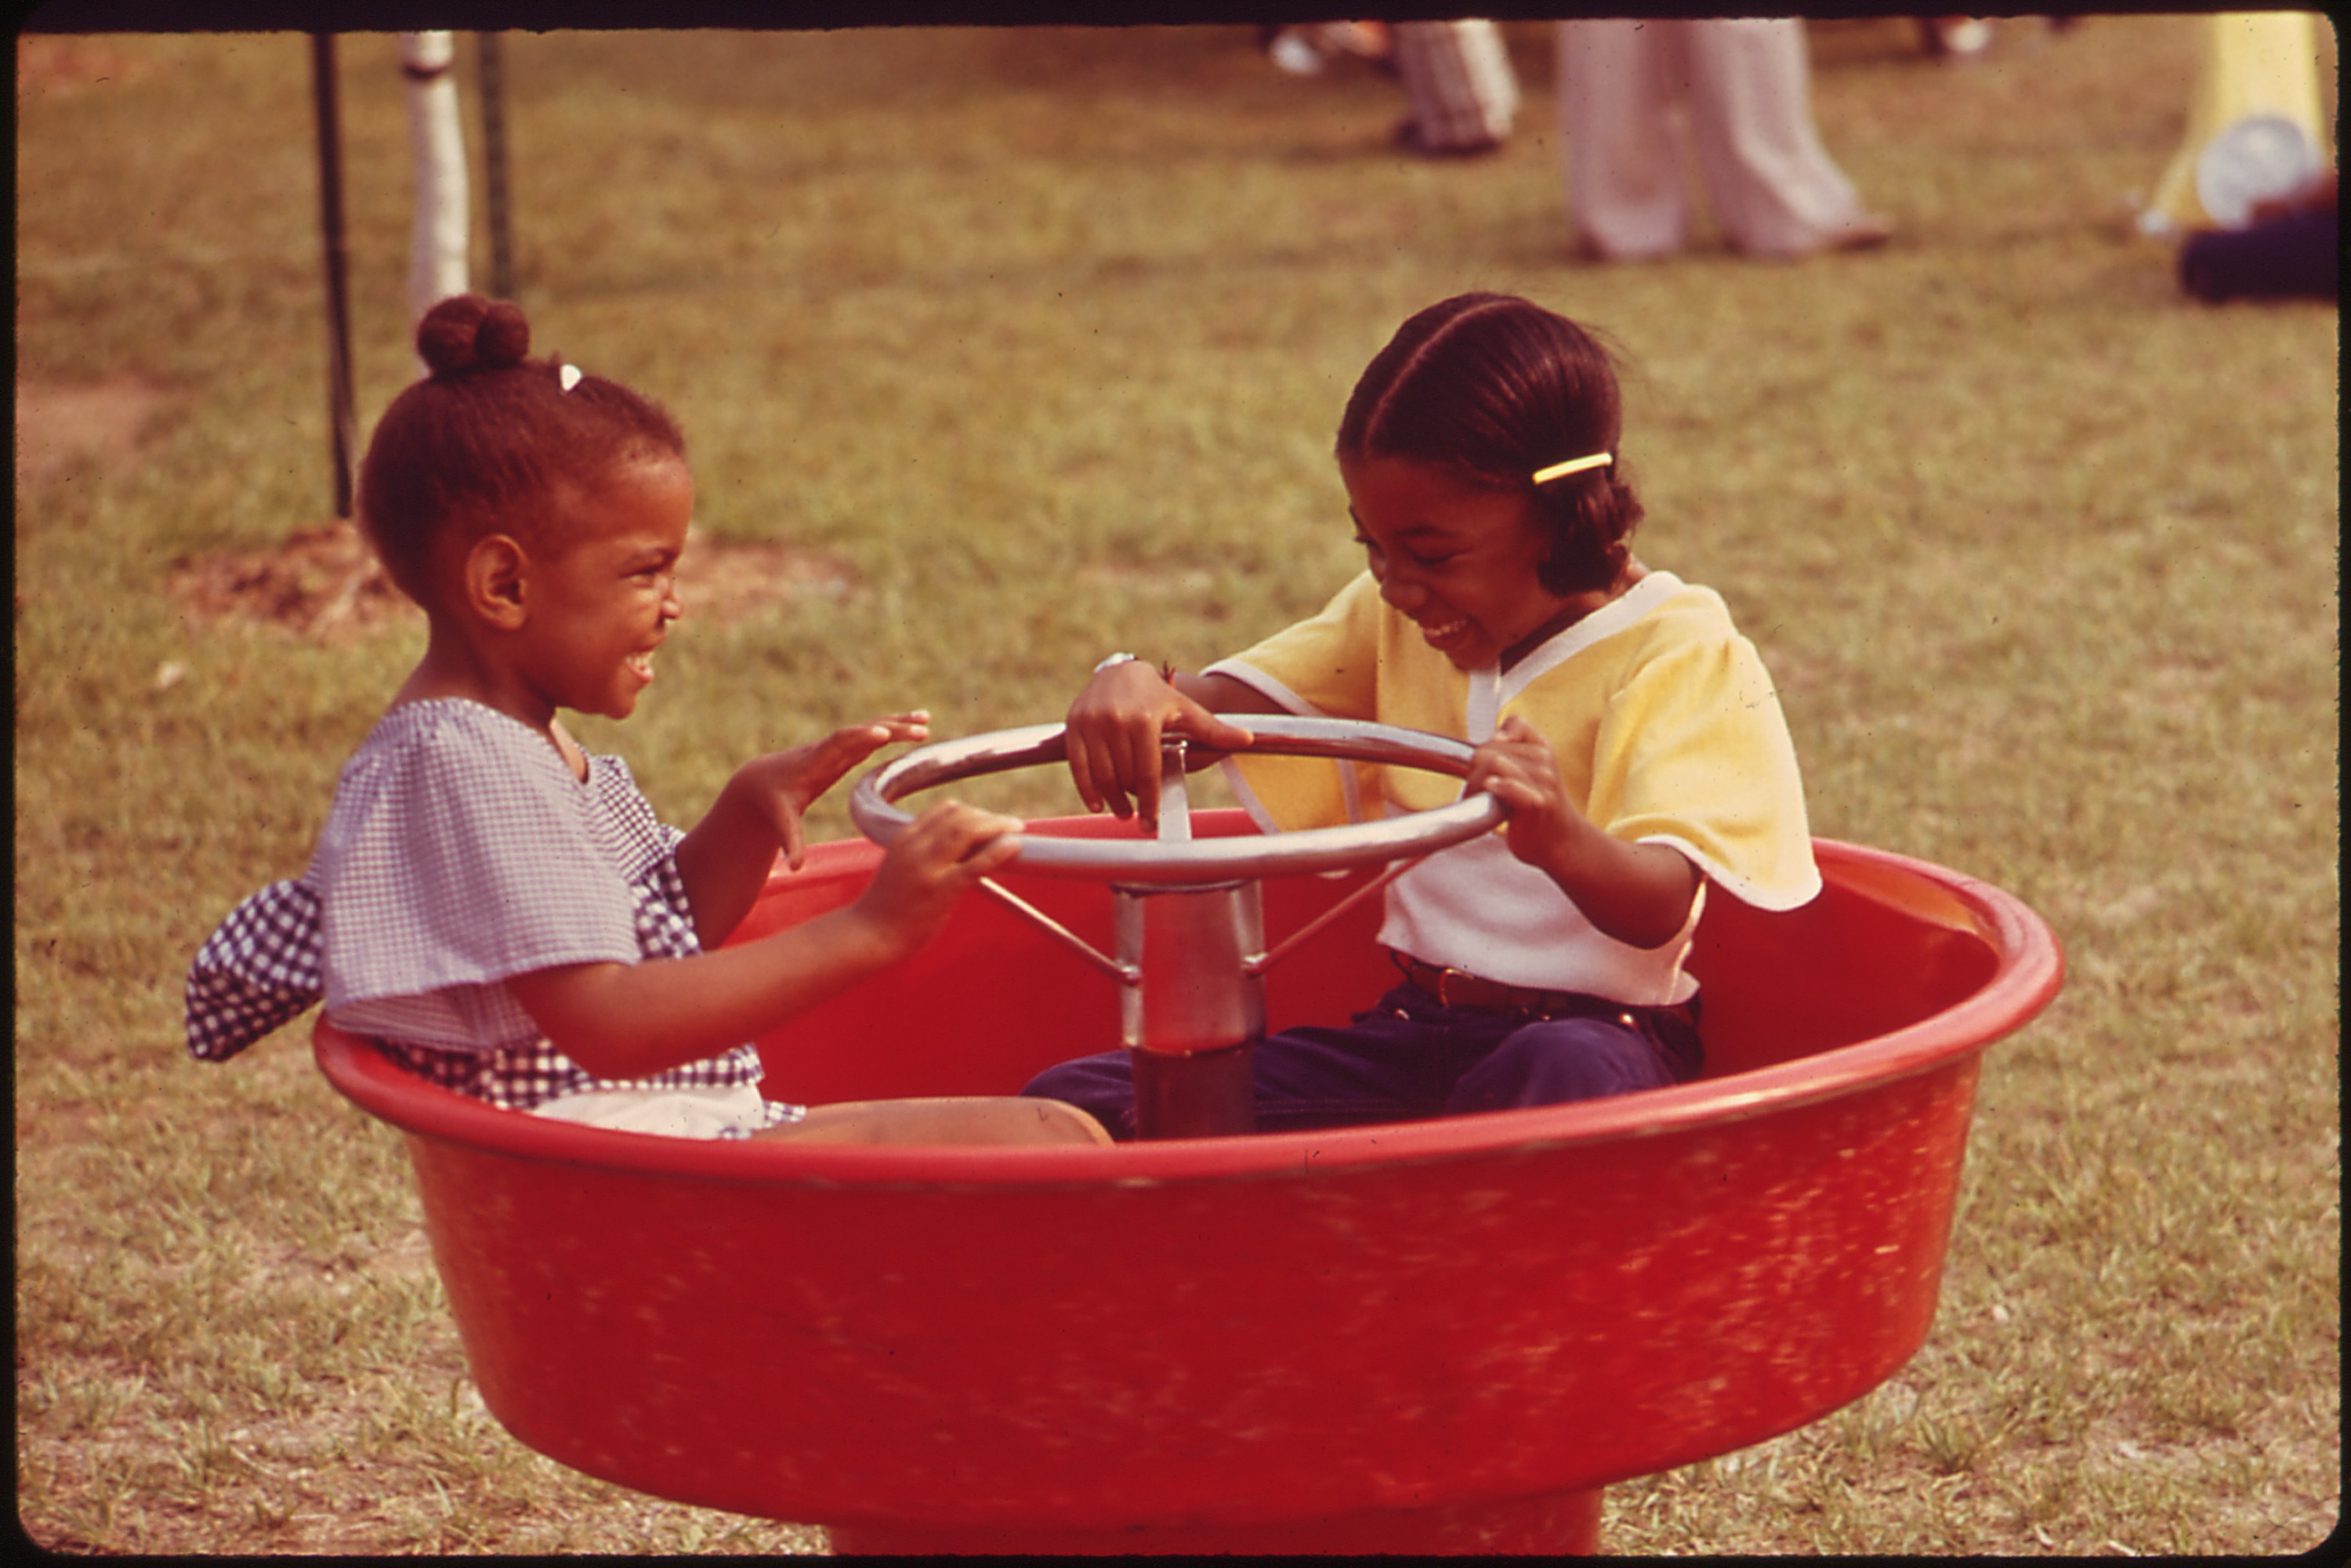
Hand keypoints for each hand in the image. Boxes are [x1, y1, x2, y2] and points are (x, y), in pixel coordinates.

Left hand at [732, 711, 929, 870]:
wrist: (762, 780)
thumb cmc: (773, 801)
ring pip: (872, 728)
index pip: (839, 744)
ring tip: (926, 721)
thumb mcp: (781, 821)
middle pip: (862, 731)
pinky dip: (896, 729)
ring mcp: (840, 746)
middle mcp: (829, 748)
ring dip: (898, 724)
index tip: (882, 734)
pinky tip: (918, 725)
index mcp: (815, 762)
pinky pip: (875, 734)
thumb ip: (790, 842)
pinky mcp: (848, 749)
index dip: (860, 737)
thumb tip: (794, 867)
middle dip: (891, 728)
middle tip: (920, 730)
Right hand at [852, 799, 1023, 959]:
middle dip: (989, 816)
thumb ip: (925, 852)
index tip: (988, 820)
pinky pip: (975, 864)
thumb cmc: (888, 906)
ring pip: (967, 830)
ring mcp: (927, 867)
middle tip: (1010, 824)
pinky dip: (997, 851)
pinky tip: (1013, 845)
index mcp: (904, 838)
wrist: (869, 935)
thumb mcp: (901, 866)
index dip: (971, 811)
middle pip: (959, 815)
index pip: (943, 809)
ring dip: (997, 825)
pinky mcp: (940, 890)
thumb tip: (965, 848)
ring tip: (1016, 829)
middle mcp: (915, 846)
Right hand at [1064, 663, 1253, 826]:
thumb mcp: (1186, 710)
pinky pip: (1078, 766)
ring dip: (1112, 800)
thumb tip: (1248, 739)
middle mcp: (1115, 719)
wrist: (1120, 673)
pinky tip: (1098, 804)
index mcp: (1144, 718)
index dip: (1150, 802)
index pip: (1147, 772)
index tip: (1152, 824)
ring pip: (1101, 775)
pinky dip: (1087, 790)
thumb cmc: (1158, 697)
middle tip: (1138, 815)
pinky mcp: (1073, 725)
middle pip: (1124, 777)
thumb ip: (1214, 729)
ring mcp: (1091, 722)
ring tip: (1122, 811)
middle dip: (1132, 801)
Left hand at [1467, 714, 1700, 948]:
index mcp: (1542, 748)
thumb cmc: (1535, 809)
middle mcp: (1544, 760)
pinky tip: (1490, 791)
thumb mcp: (1527, 773)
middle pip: (1490, 748)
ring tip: (1478, 800)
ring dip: (1475, 784)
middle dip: (1473, 769)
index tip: (1488, 762)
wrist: (1560, 844)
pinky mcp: (1538, 803)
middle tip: (1475, 791)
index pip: (1513, 724)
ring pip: (1494, 763)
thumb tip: (1484, 745)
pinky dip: (1497, 786)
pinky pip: (1512, 786)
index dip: (1493, 740)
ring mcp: (1543, 781)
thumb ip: (1509, 753)